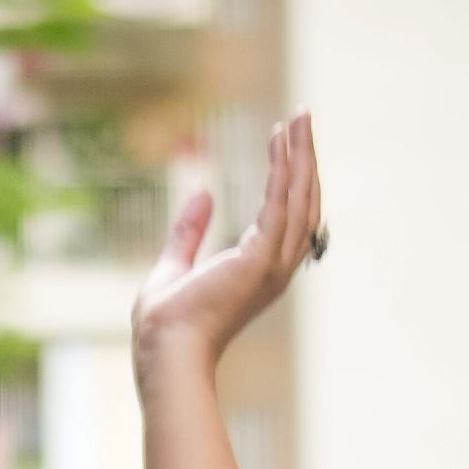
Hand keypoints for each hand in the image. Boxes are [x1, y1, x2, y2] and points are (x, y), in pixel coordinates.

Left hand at [131, 111, 322, 395]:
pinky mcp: (260, 258)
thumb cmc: (167, 324)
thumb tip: (202, 194)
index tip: (285, 142)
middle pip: (303, 202)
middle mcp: (276, 268)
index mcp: (259, 271)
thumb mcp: (174, 265)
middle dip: (305, 158)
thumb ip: (189, 231)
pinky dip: (283, 168)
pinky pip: (279, 202)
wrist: (164, 352)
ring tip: (299, 117)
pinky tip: (278, 140)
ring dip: (301, 154)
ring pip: (299, 198)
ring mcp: (272, 264)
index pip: (288, 218)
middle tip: (302, 116)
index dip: (291, 179)